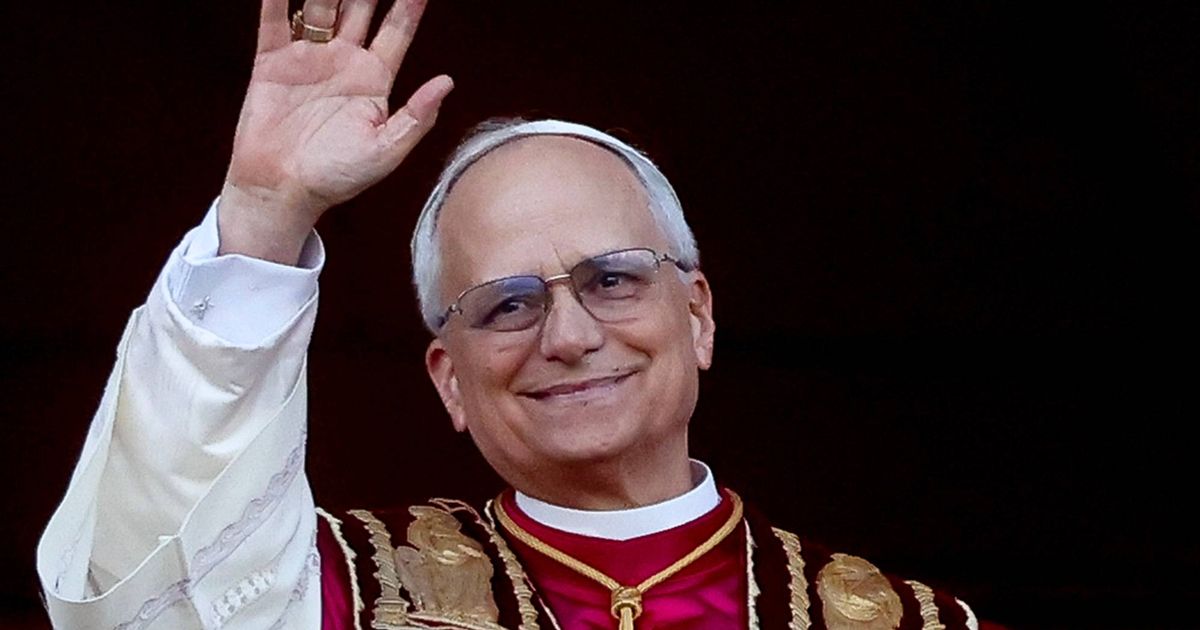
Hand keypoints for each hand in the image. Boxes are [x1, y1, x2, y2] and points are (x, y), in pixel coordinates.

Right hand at [218, 0, 452, 263]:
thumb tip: (447, 82)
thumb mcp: (385, 151)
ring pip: (322, 6)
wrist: (281, 190)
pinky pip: (275, 20)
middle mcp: (344, 62)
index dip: (409, 4)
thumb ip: (416, 116)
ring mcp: (309, 59)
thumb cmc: (336, 178)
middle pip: (361, 7)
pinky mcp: (272, 62)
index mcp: (375, 80)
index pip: (398, 30)